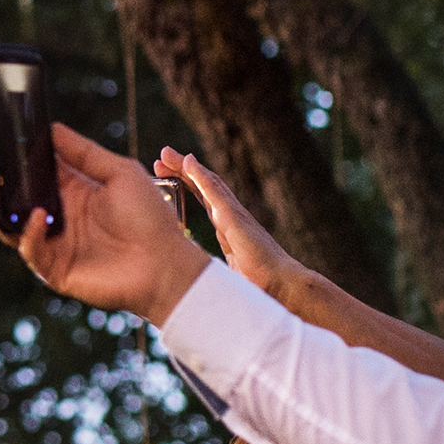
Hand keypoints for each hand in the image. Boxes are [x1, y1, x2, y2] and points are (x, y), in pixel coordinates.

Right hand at [0, 124, 211, 325]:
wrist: (165, 264)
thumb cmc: (150, 218)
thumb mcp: (119, 172)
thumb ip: (84, 153)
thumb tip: (52, 127)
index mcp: (75, 192)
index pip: (36, 171)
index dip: (16, 157)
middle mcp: (60, 217)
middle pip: (18, 197)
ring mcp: (55, 244)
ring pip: (13, 225)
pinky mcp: (55, 269)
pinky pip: (31, 250)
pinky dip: (27, 234)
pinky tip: (35, 216)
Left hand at [159, 150, 296, 298]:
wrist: (282, 290)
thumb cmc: (260, 289)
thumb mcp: (228, 278)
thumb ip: (214, 274)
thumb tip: (196, 283)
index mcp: (229, 231)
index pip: (205, 203)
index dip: (188, 188)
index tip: (168, 178)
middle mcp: (231, 219)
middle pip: (203, 189)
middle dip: (182, 173)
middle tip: (161, 159)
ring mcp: (234, 216)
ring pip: (207, 184)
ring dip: (186, 168)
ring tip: (167, 154)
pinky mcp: (235, 218)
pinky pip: (215, 191)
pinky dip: (200, 175)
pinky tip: (188, 162)